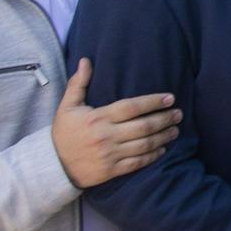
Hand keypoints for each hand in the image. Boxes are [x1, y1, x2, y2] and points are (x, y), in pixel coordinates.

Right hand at [49, 59, 180, 188]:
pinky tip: (163, 149)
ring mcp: (110, 154)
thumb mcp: (67, 106)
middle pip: (143, 126)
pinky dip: (153, 156)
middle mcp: (106, 136)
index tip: (170, 98)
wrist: (52, 166)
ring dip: (163, 136)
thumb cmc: (63, 133)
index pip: (132, 107)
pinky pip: (137, 163)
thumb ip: (78, 83)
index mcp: (98, 118)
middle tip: (179, 113)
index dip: (153, 102)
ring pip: (144, 145)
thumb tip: (86, 60)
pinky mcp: (111, 171)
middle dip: (164, 119)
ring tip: (175, 129)